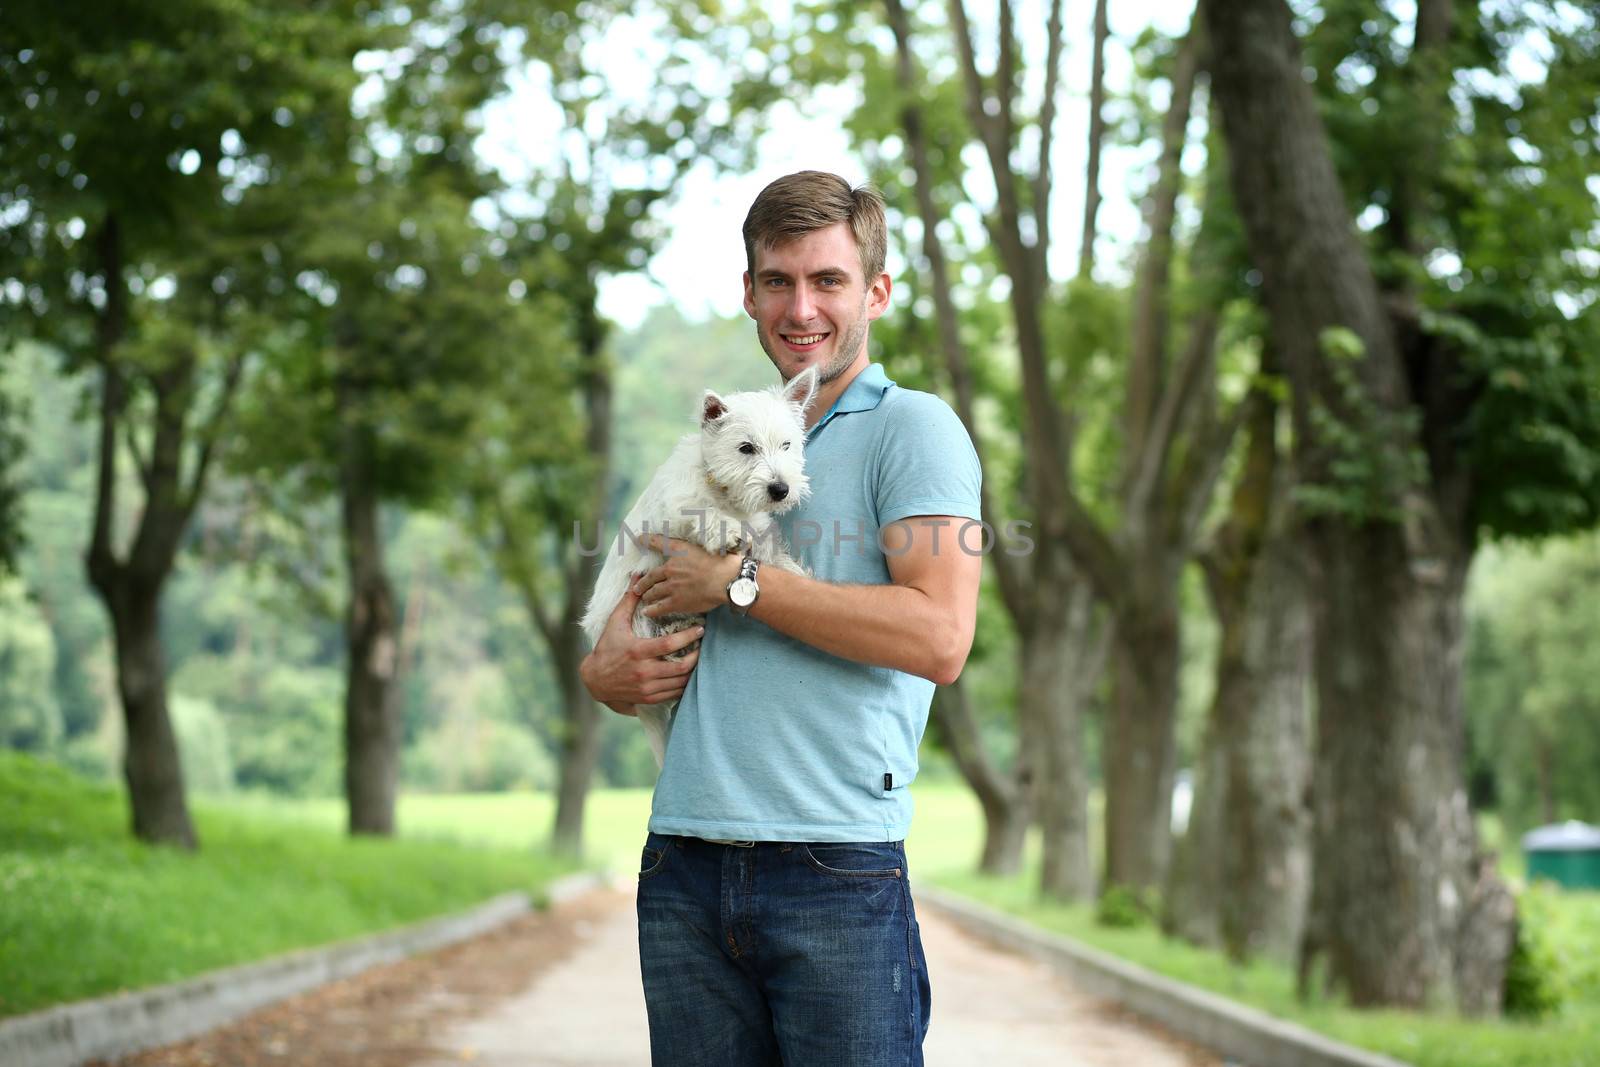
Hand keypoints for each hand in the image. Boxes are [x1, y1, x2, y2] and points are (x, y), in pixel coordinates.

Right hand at [579, 580, 703, 713]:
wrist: (594, 679)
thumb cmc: (606, 648)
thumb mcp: (615, 623)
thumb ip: (629, 600)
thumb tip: (637, 576)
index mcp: (637, 651)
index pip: (669, 645)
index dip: (688, 637)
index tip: (700, 629)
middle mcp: (644, 671)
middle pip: (680, 666)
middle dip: (697, 656)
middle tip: (703, 645)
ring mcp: (647, 687)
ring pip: (680, 682)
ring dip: (693, 670)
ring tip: (699, 658)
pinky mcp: (648, 698)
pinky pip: (674, 694)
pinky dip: (684, 684)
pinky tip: (688, 673)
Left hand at [635, 535, 742, 617]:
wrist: (727, 580)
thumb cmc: (721, 562)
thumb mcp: (708, 545)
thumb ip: (696, 546)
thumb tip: (700, 540)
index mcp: (678, 553)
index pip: (658, 543)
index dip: (646, 540)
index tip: (638, 538)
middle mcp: (671, 569)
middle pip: (651, 575)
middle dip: (642, 581)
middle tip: (637, 585)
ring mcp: (672, 587)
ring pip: (653, 592)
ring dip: (646, 594)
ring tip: (643, 597)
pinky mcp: (677, 602)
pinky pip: (660, 607)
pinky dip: (652, 610)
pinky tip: (647, 611)